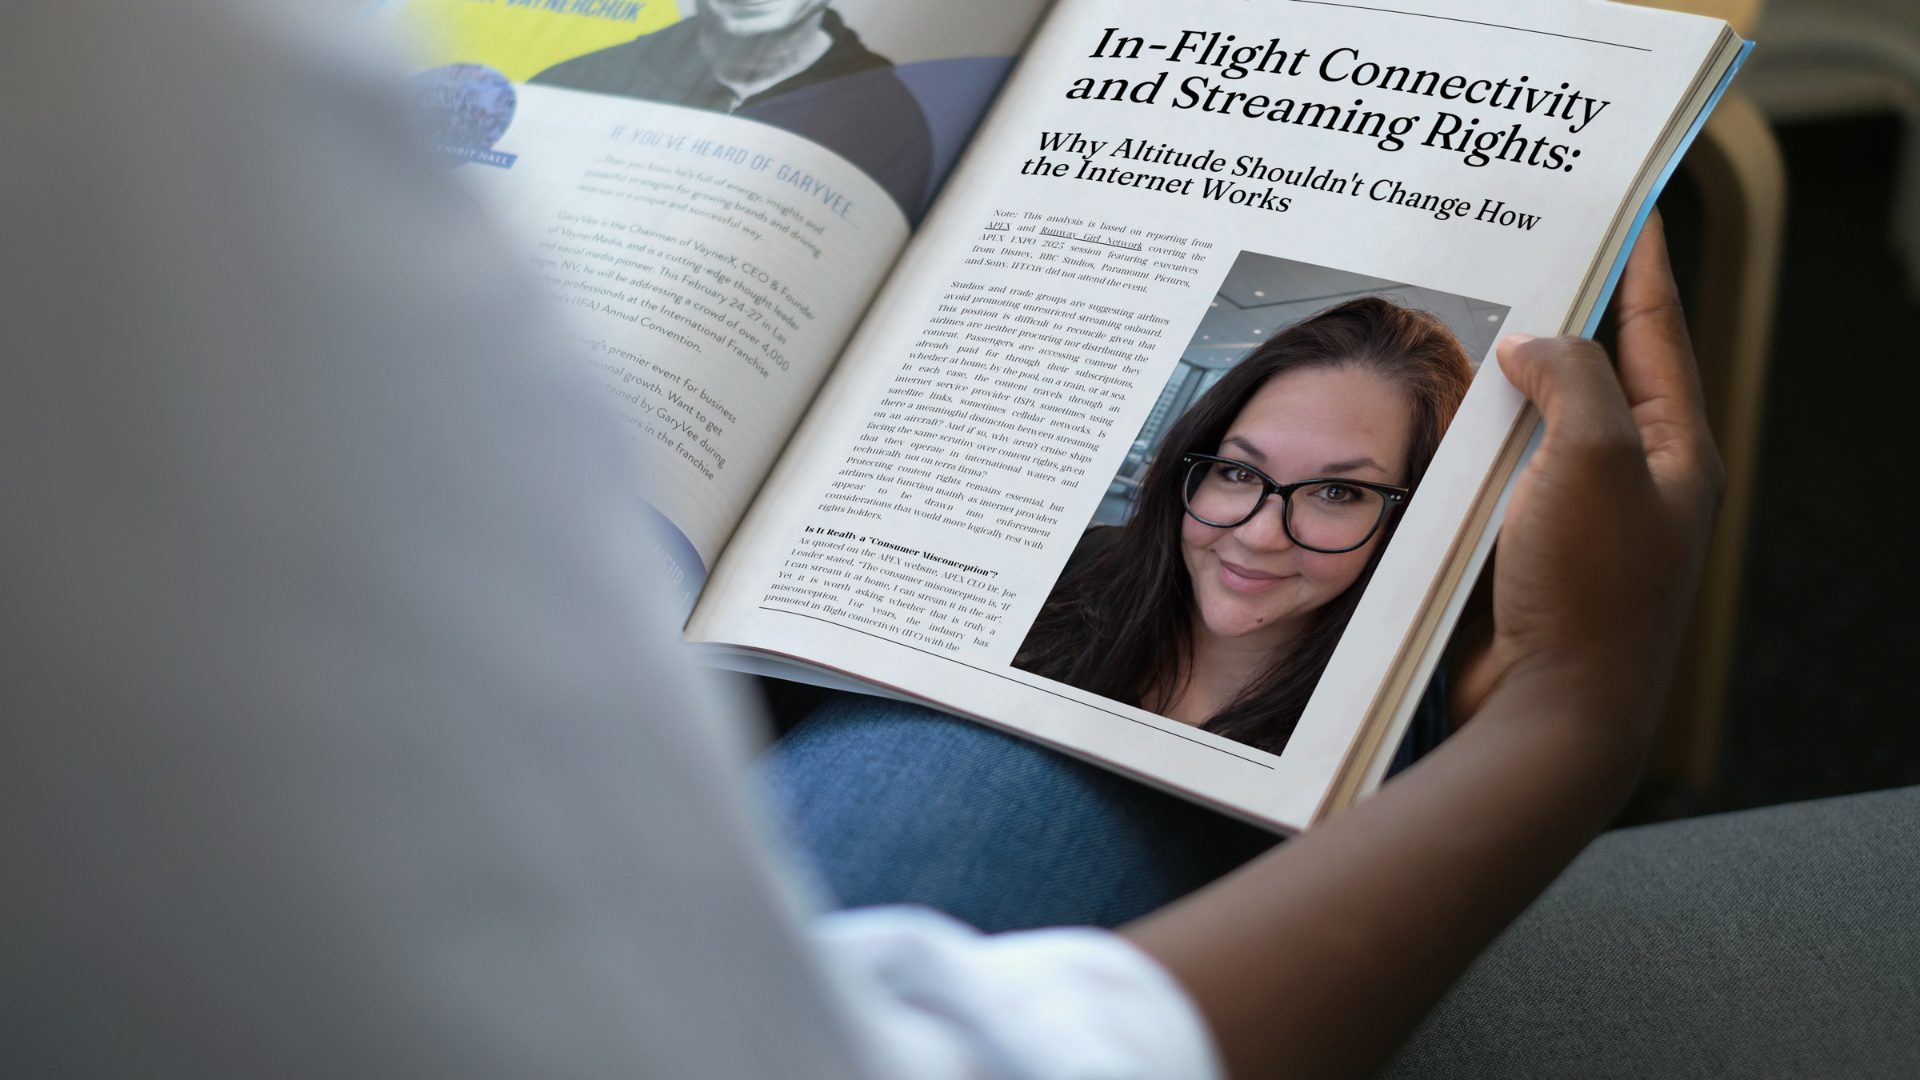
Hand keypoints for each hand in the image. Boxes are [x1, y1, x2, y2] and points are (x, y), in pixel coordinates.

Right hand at [1126, 214, 1725, 1079]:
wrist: (1554, 712)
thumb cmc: (1591, 590)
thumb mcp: (1596, 457)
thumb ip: (1574, 380)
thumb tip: (1537, 349)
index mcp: (1677, 451)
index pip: (1660, 331)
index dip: (1642, 264)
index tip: (1629, 208)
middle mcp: (1640, 483)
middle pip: (1604, 375)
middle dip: (1567, 317)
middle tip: (1529, 257)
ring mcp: (1587, 522)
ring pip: (1547, 428)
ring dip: (1514, 385)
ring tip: (1478, 328)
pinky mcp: (1535, 557)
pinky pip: (1508, 480)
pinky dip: (1481, 445)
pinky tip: (1445, 426)